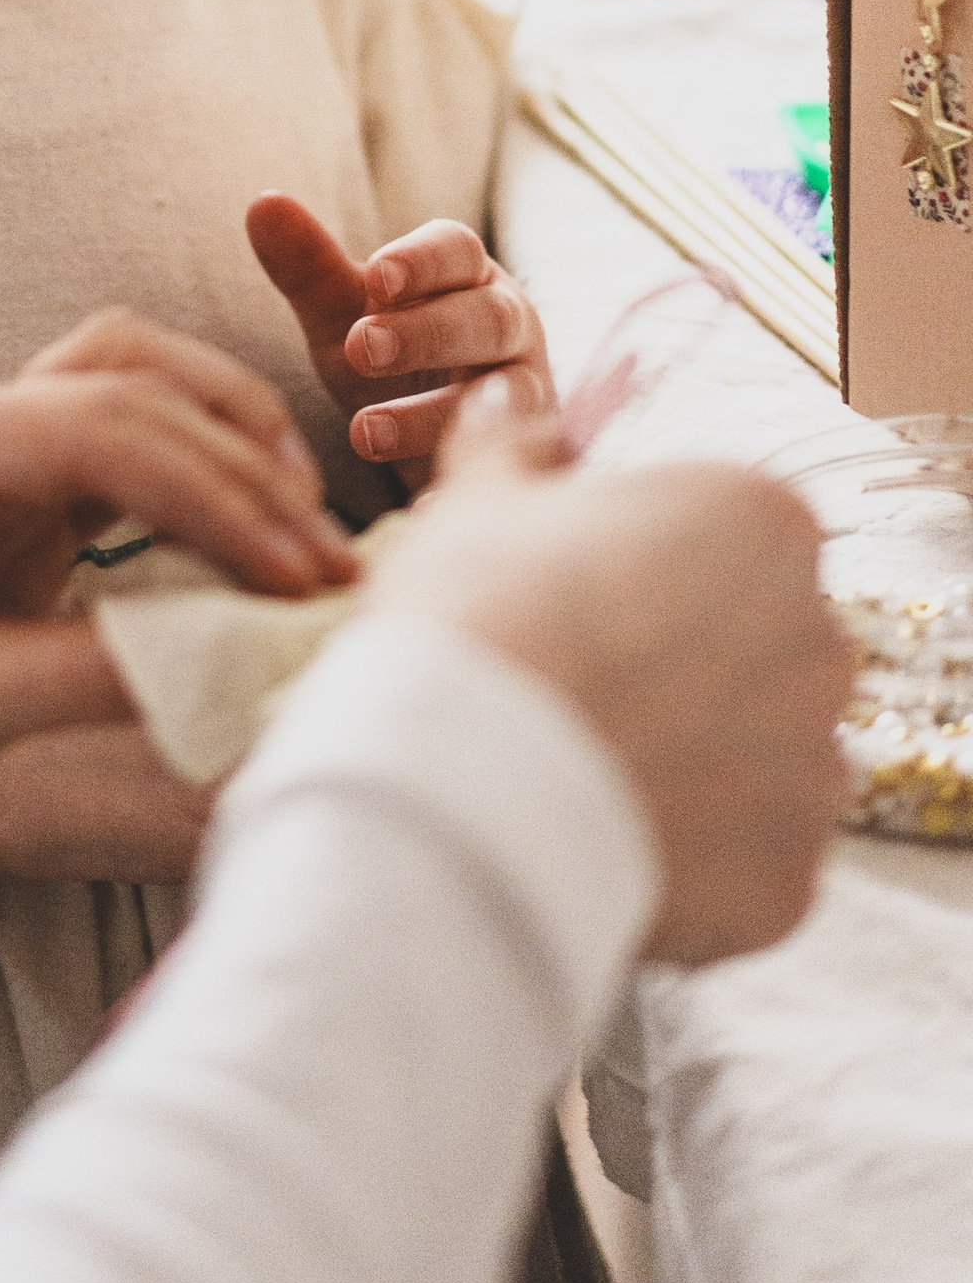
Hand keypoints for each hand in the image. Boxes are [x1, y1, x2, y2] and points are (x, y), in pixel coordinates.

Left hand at [0, 308, 355, 875]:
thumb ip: (88, 674)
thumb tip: (235, 653)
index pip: (89, 425)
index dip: (208, 492)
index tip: (293, 576)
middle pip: (123, 382)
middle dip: (237, 469)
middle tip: (324, 567)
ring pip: (133, 387)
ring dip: (227, 446)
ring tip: (304, 541)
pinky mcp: (12, 494)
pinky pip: (125, 453)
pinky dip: (198, 483)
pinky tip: (254, 549)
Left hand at [247, 192, 551, 480]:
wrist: (434, 440)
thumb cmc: (391, 357)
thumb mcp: (345, 315)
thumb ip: (307, 264)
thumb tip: (261, 202)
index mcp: (468, 278)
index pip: (458, 250)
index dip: (421, 261)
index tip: (375, 277)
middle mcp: (510, 330)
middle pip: (488, 318)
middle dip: (428, 332)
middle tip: (362, 347)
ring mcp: (526, 397)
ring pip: (504, 397)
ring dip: (434, 415)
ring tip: (363, 433)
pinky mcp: (528, 463)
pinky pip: (512, 477)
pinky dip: (462, 490)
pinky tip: (421, 512)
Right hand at [368, 386, 853, 963]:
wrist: (463, 789)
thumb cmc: (477, 616)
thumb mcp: (475, 502)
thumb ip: (508, 445)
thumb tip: (509, 402)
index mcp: (762, 521)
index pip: (728, 527)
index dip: (644, 556)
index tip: (578, 586)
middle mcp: (820, 641)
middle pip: (758, 641)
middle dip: (684, 658)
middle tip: (576, 675)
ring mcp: (815, 769)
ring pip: (761, 756)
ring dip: (695, 758)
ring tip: (583, 764)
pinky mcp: (792, 880)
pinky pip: (748, 857)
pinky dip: (690, 853)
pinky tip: (604, 833)